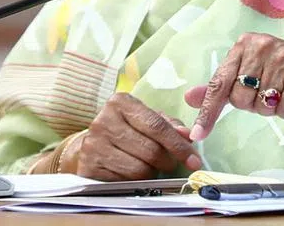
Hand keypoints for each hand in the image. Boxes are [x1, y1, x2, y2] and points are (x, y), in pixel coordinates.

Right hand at [70, 93, 201, 179]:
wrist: (89, 145)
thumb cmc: (124, 130)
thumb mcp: (145, 119)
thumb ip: (168, 125)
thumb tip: (187, 135)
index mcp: (120, 102)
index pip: (157, 126)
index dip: (179, 145)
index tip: (194, 160)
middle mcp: (103, 121)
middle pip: (151, 150)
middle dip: (167, 161)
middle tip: (170, 164)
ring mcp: (94, 145)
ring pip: (139, 169)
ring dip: (151, 173)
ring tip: (148, 166)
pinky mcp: (89, 167)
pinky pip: (125, 182)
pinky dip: (135, 182)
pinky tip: (131, 173)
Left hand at [184, 32, 283, 140]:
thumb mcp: (254, 73)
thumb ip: (223, 85)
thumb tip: (190, 96)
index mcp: (246, 44)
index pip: (219, 82)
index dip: (208, 110)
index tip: (196, 133)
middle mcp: (262, 46)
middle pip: (240, 100)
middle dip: (254, 105)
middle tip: (272, 91)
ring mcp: (283, 59)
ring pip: (261, 107)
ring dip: (274, 108)